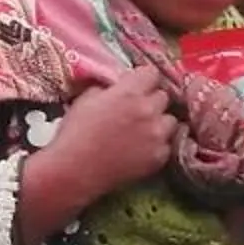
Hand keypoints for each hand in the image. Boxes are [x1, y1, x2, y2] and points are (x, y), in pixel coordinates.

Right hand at [17, 66, 177, 244]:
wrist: (74, 171)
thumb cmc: (74, 133)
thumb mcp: (85, 99)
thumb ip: (108, 89)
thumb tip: (118, 87)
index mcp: (129, 92)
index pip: (152, 73)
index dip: (143, 79)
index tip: (137, 86)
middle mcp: (148, 110)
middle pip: (163, 96)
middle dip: (151, 100)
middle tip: (137, 110)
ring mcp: (157, 135)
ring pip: (170, 120)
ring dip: (159, 122)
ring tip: (143, 131)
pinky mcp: (160, 157)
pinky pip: (167, 144)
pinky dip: (158, 145)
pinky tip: (143, 149)